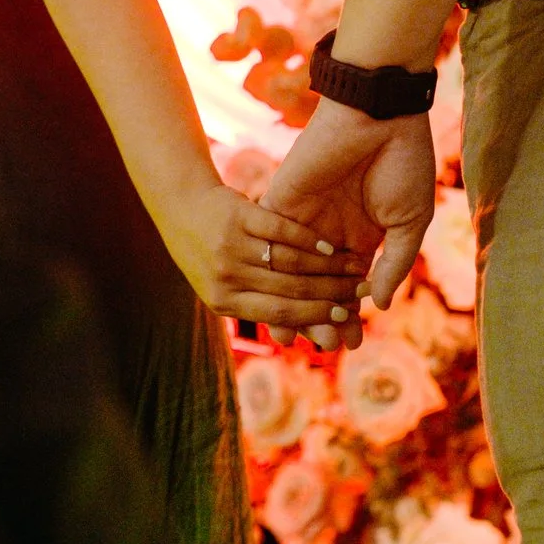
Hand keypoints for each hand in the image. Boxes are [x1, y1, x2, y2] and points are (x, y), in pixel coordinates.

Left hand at [165, 178, 370, 330]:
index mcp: (224, 302)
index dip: (316, 317)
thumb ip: (262, 306)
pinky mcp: (238, 215)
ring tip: (354, 268)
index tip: (346, 318)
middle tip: (361, 291)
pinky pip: (283, 231)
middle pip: (290, 289)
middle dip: (332, 292)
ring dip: (328, 267)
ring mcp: (231, 246)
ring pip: (290, 262)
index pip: (280, 315)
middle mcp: (226, 277)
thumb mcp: (225, 287)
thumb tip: (312, 336)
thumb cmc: (213, 254)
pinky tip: (330, 246)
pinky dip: (310, 240)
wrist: (181, 207)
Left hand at [261, 98, 437, 349]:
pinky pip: (273, 247)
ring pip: (293, 276)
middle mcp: (330, 234)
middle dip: (323, 319)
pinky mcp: (281, 204)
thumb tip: (378, 304)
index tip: (351, 344)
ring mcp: (305, 221)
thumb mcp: (409, 220)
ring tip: (303, 337)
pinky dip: (275, 277)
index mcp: (363, 236)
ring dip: (298, 306)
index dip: (350, 315)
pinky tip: (277, 298)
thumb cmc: (403, 161)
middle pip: (319, 288)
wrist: (378, 114)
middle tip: (328, 346)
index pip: (350, 287)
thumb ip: (393, 263)